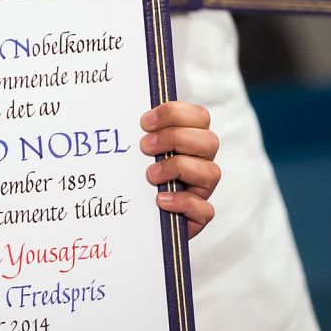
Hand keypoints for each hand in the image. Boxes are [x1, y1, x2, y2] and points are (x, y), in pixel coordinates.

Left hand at [140, 101, 220, 238]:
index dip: (175, 114)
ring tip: (150, 175)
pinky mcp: (199, 215)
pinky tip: (161, 199)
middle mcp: (201, 162)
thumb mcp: (136, 152)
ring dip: (178, 168)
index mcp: (190, 140)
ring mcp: (202, 189)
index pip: (199, 117)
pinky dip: (183, 202)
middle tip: (145, 147)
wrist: (133, 219)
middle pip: (209, 141)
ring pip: (211, 172)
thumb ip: (138, 133)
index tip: (144, 122)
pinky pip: (204, 209)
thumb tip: (119, 112)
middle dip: (175, 138)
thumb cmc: (135, 178)